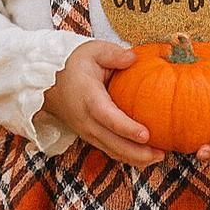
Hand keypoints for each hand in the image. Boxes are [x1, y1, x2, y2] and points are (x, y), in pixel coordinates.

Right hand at [37, 40, 165, 167]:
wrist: (48, 81)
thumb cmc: (73, 64)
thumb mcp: (92, 51)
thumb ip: (113, 54)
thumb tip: (134, 58)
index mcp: (89, 99)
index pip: (109, 118)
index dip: (127, 129)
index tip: (146, 135)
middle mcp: (87, 120)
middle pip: (113, 143)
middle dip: (137, 152)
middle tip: (161, 153)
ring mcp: (87, 131)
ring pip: (111, 151)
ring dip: (135, 158)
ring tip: (158, 157)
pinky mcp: (90, 136)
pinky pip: (109, 150)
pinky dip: (126, 157)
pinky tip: (145, 157)